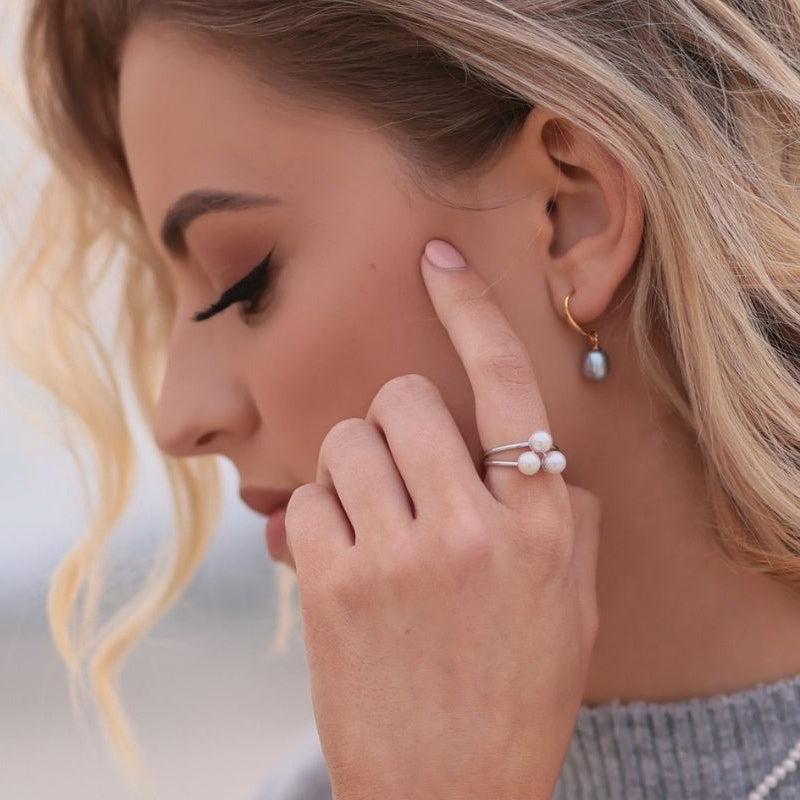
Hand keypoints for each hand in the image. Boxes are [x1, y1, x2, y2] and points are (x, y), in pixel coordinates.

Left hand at [284, 239, 601, 799]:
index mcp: (543, 521)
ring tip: (373, 526)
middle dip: (394, 424)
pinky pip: (306, 501)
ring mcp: (400, 555)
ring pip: (345, 442)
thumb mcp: (572, 602)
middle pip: (401, 399)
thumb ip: (562, 515)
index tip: (437, 258)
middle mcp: (475, 525)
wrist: (450, 789)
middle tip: (401, 472)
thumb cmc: (514, 689)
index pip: (507, 383)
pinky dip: (316, 521)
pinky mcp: (334, 585)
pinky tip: (340, 565)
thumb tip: (532, 457)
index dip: (470, 307)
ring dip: (353, 472)